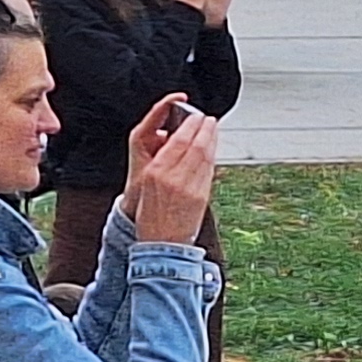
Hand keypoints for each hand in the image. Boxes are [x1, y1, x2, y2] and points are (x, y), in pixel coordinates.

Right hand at [122, 103, 219, 246]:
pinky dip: (212, 158)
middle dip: (205, 130)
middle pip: (195, 146)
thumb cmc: (151, 216)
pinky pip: (209, 171)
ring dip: (212, 141)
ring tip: (213, 130)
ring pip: (205, 157)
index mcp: (157, 171)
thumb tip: (182, 145)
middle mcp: (174, 177)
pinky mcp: (202, 197)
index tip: (196, 117)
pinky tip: (212, 151)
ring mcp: (190, 187)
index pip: (178, 141)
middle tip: (209, 119)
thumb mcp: (148, 184)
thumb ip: (165, 164)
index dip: (190, 126)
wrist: (162, 244)